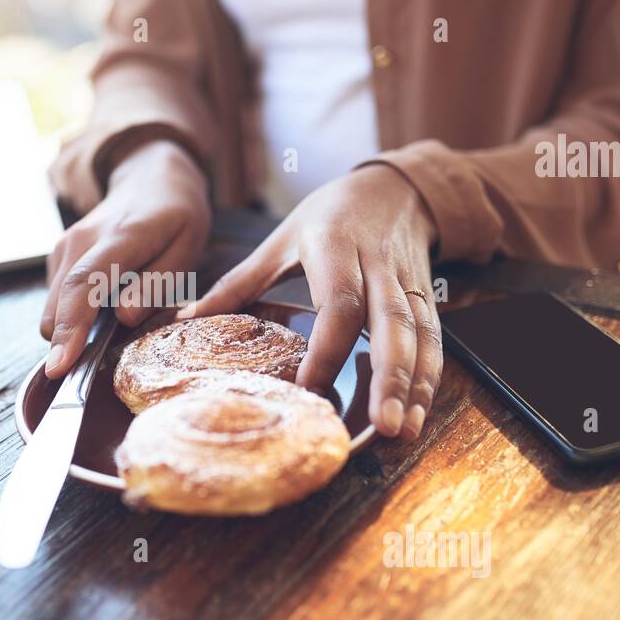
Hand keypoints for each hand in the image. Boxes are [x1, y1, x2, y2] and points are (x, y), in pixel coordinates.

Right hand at [41, 140, 210, 378]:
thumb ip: (157, 284)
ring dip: (74, 329)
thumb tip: (124, 317)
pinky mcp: (58, 256)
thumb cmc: (175, 217)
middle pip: (58, 305)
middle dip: (66, 345)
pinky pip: (59, 301)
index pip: (84, 285)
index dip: (70, 328)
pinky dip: (75, 316)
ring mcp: (64, 246)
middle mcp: (80, 240)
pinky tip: (104, 306)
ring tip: (111, 325)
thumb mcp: (186, 246)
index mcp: (119, 238)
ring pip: (54, 308)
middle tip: (89, 370)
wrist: (150, 179)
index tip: (59, 367)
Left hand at [178, 165, 441, 439]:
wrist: (395, 188)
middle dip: (390, 377)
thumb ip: (237, 284)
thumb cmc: (330, 215)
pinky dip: (428, 378)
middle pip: (391, 324)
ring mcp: (407, 283)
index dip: (327, 349)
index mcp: (335, 248)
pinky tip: (418, 414)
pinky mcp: (427, 297)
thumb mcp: (279, 240)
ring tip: (401, 432)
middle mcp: (378, 267)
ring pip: (419, 336)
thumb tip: (185, 319)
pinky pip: (434, 340)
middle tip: (383, 426)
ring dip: (414, 386)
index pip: (338, 304)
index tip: (310, 388)